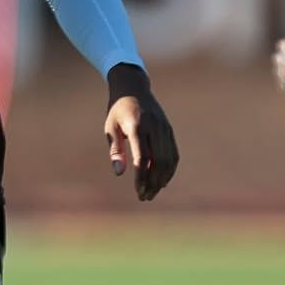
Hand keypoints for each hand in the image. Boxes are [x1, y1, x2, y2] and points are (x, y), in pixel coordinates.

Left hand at [104, 65, 178, 201]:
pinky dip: (170, 169)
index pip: (143, 157)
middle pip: (159, 161)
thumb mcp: (110, 128)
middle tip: (144, 197)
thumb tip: (119, 173)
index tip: (138, 191)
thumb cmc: (117, 110)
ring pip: (169, 159)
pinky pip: (173, 154)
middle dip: (153, 182)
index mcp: (137, 126)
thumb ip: (115, 150)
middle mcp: (154, 127)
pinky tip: (162, 181)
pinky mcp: (169, 130)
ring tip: (152, 193)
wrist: (133, 88)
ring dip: (162, 179)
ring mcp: (164, 129)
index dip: (142, 177)